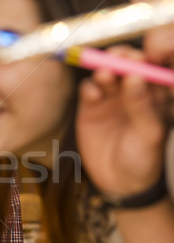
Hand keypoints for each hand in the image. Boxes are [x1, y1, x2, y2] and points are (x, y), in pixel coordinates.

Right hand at [76, 46, 167, 196]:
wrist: (119, 183)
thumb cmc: (143, 159)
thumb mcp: (149, 134)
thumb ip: (142, 105)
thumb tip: (135, 76)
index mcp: (155, 96)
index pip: (151, 68)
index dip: (145, 59)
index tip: (140, 58)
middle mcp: (132, 92)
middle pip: (127, 65)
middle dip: (122, 58)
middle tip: (117, 58)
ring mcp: (111, 98)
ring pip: (107, 73)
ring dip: (105, 70)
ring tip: (105, 76)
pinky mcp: (90, 107)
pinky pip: (88, 89)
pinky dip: (89, 87)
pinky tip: (92, 95)